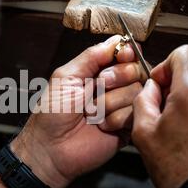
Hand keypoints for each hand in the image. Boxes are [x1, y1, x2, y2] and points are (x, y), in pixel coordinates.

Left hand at [11, 36, 147, 187]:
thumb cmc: (52, 113)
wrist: (51, 148)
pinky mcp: (128, 127)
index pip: (126, 53)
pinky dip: (116, 119)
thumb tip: (118, 39)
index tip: (121, 56)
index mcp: (98, 72)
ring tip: (92, 113)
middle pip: (136, 69)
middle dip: (114, 78)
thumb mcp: (66, 76)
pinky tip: (101, 126)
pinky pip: (136, 113)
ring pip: (137, 91)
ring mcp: (122, 107)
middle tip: (95, 89)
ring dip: (110, 102)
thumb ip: (92, 56)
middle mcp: (113, 87)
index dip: (126, 53)